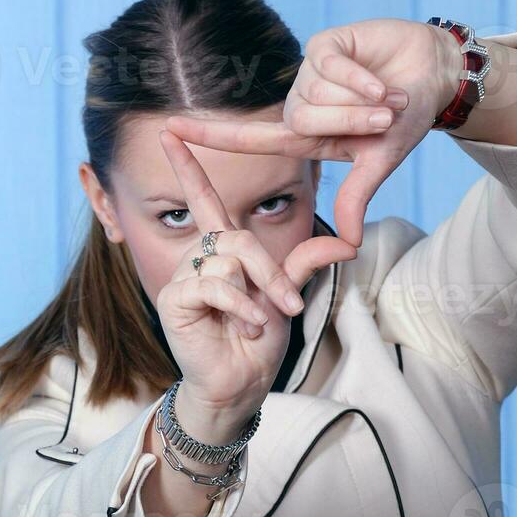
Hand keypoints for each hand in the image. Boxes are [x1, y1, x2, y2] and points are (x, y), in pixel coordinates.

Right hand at [153, 129, 356, 435]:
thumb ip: (303, 262)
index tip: (171, 132)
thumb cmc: (256, 343)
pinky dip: (239, 306)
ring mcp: (182, 279)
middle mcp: (197, 259)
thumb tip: (345, 240)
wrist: (239, 384)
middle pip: (236, 238)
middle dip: (269, 271)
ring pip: (229, 260)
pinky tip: (245, 325)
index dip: (187, 166)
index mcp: (218, 252)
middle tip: (289, 304)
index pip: (202, 199)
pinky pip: (214, 285)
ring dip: (258, 293)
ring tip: (264, 320)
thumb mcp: (285, 295)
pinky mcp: (174, 301)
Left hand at [166, 18, 461, 248]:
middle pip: (299, 121)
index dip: (207, 136)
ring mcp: (307, 73)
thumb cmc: (405, 119)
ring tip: (387, 94)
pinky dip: (364, 78)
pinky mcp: (322, 45)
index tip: (166, 131)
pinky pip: (331, 67)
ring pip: (318, 94)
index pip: (246, 138)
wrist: (435, 75)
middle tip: (385, 117)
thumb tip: (349, 245)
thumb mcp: (379, 161)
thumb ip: (356, 195)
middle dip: (352, 121)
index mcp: (304, 137)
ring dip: (363, 99)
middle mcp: (299, 105)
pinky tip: (383, 77)